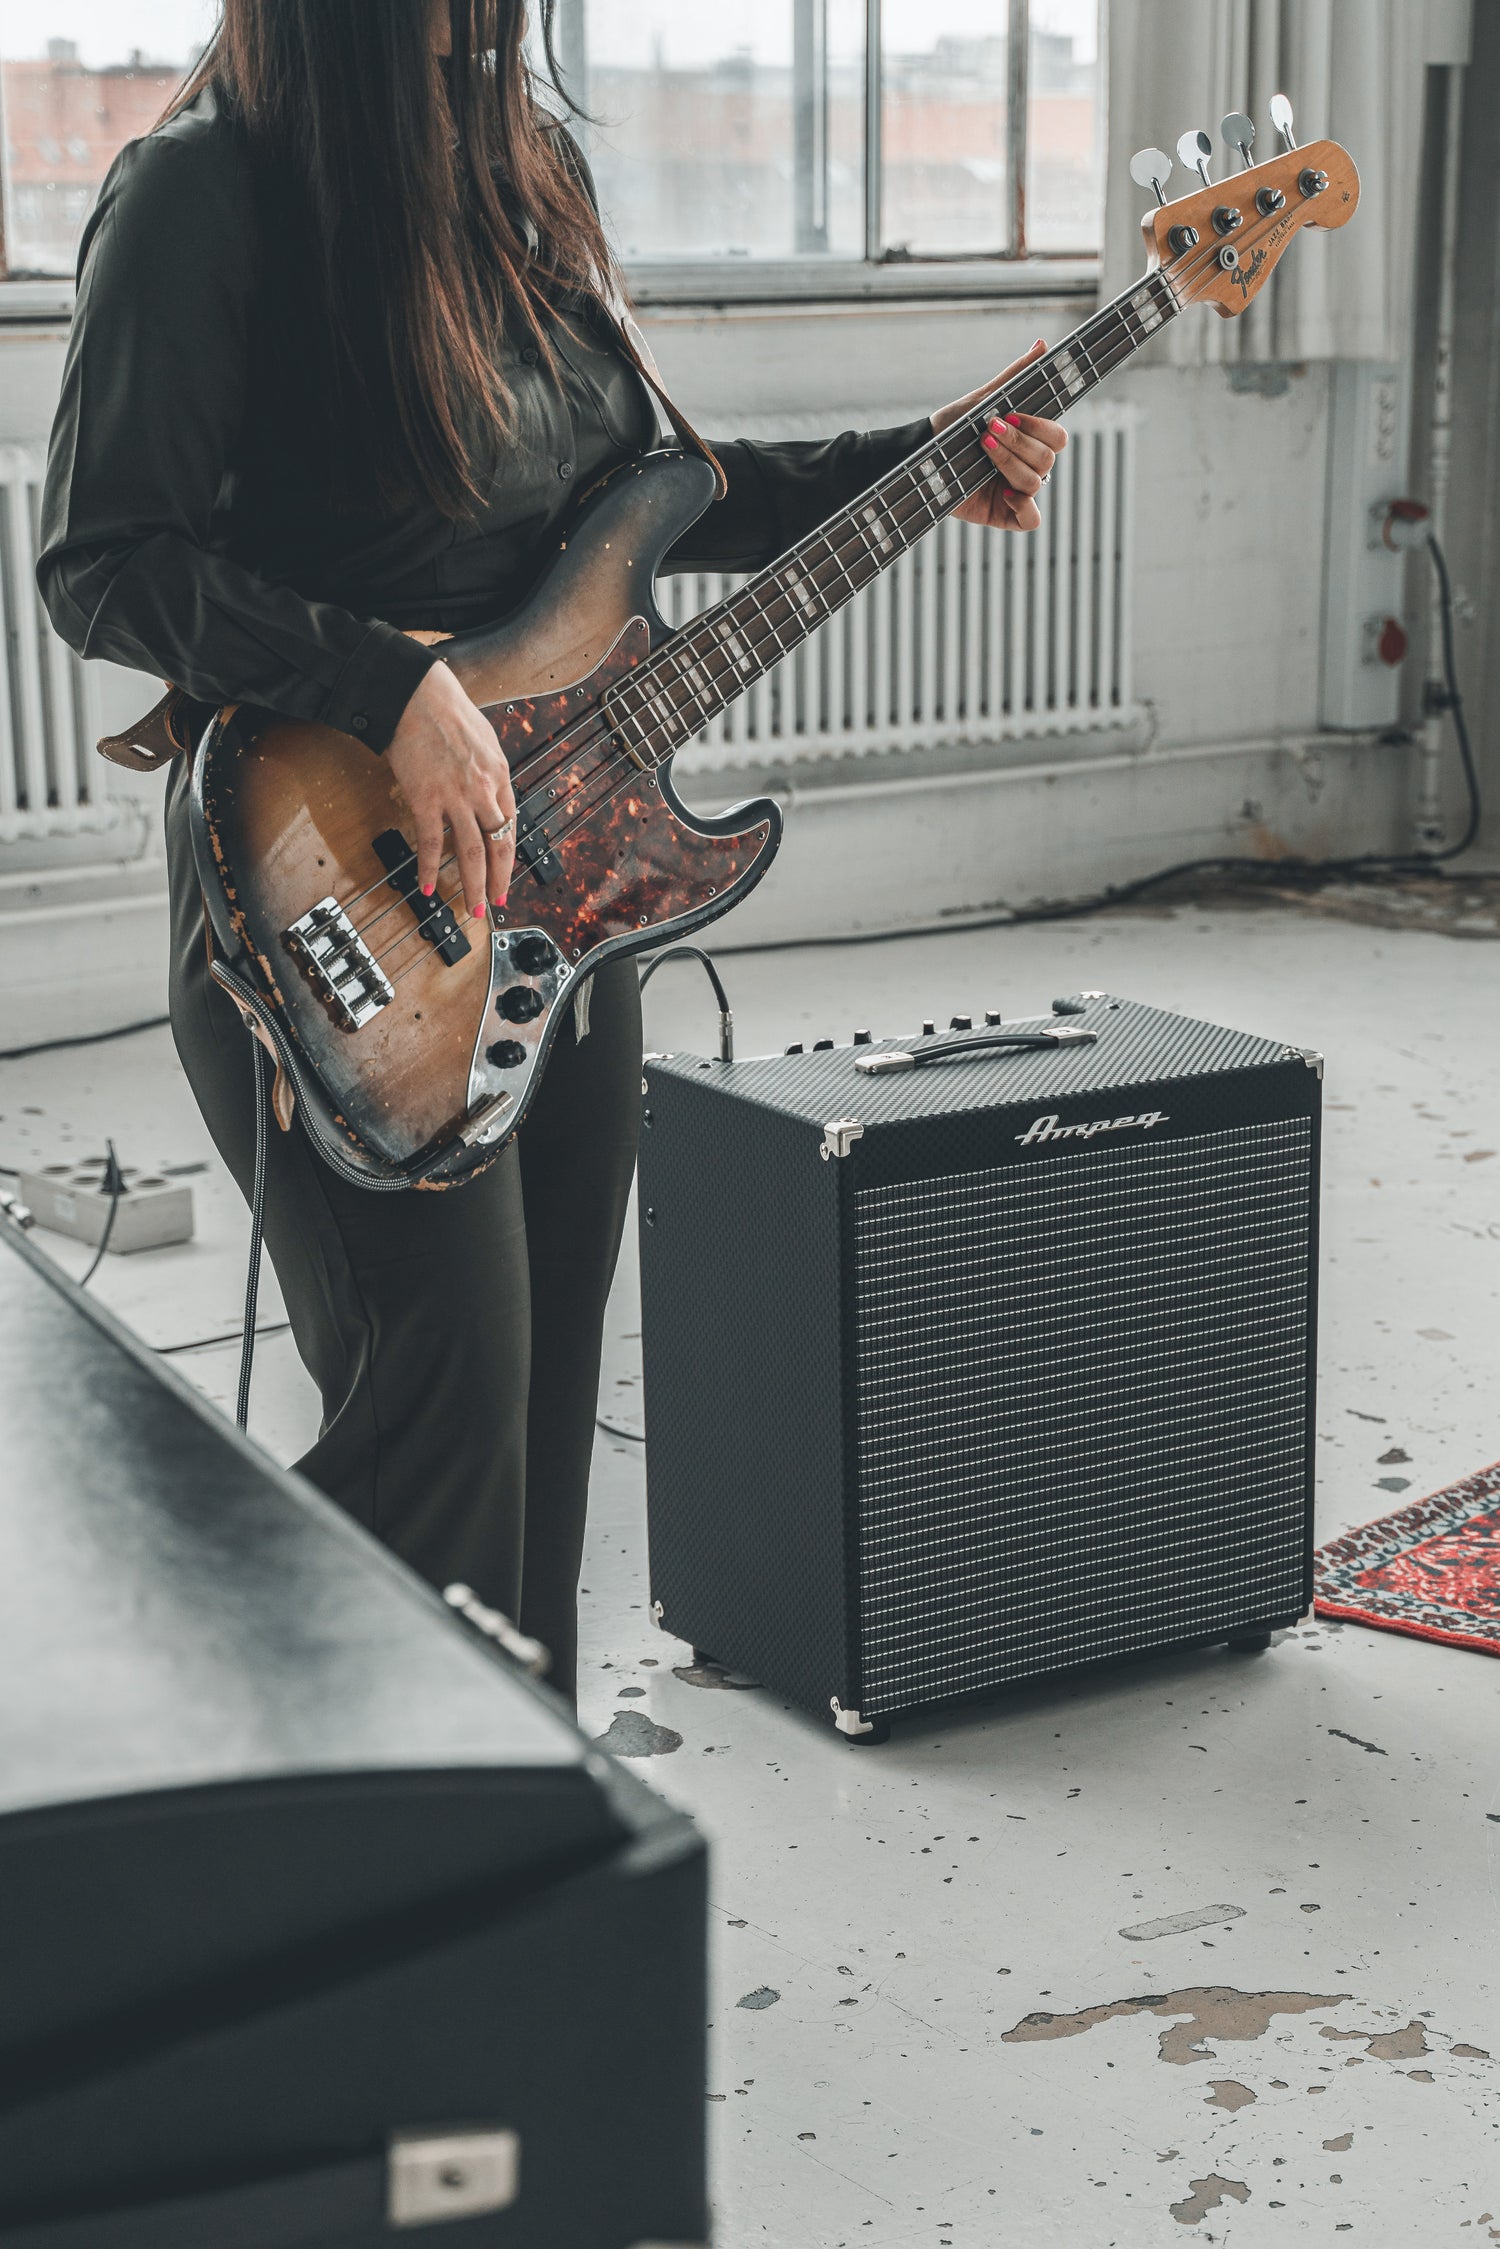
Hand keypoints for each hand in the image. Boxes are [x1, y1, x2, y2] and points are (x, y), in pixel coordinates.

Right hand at [385, 661, 516, 920]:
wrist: (416, 695)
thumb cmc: (446, 712)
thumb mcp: (484, 740)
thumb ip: (489, 772)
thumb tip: (489, 794)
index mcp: (499, 776)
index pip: (511, 827)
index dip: (509, 858)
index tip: (507, 878)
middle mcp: (483, 790)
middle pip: (498, 846)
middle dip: (498, 881)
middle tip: (495, 904)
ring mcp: (456, 797)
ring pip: (472, 852)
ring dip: (473, 885)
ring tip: (471, 908)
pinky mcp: (426, 799)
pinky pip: (433, 843)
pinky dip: (430, 868)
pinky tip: (429, 886)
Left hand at [930, 338, 1066, 532]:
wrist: (918, 457)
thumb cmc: (950, 428)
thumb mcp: (982, 400)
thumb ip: (1014, 377)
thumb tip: (1041, 345)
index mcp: (1028, 440)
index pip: (1057, 437)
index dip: (1039, 428)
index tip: (1009, 416)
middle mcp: (1026, 465)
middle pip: (1047, 458)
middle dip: (1018, 444)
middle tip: (987, 433)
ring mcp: (1015, 491)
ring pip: (1036, 483)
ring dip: (1009, 464)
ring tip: (982, 451)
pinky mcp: (1002, 515)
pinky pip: (1031, 520)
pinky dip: (1024, 507)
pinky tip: (1004, 494)